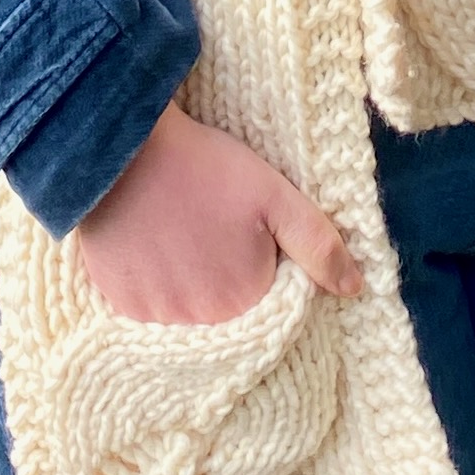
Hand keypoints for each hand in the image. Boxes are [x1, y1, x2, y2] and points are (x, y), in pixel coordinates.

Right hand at [77, 101, 363, 323]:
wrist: (123, 151)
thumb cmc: (205, 169)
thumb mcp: (276, 196)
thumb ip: (319, 245)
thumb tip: (354, 288)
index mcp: (244, 300)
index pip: (270, 301)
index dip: (264, 266)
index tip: (250, 234)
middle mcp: (201, 323)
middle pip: (227, 311)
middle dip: (228, 277)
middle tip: (213, 227)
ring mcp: (155, 317)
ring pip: (187, 312)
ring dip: (191, 284)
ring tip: (183, 233)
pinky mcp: (120, 304)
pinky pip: (148, 309)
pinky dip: (155, 284)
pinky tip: (154, 245)